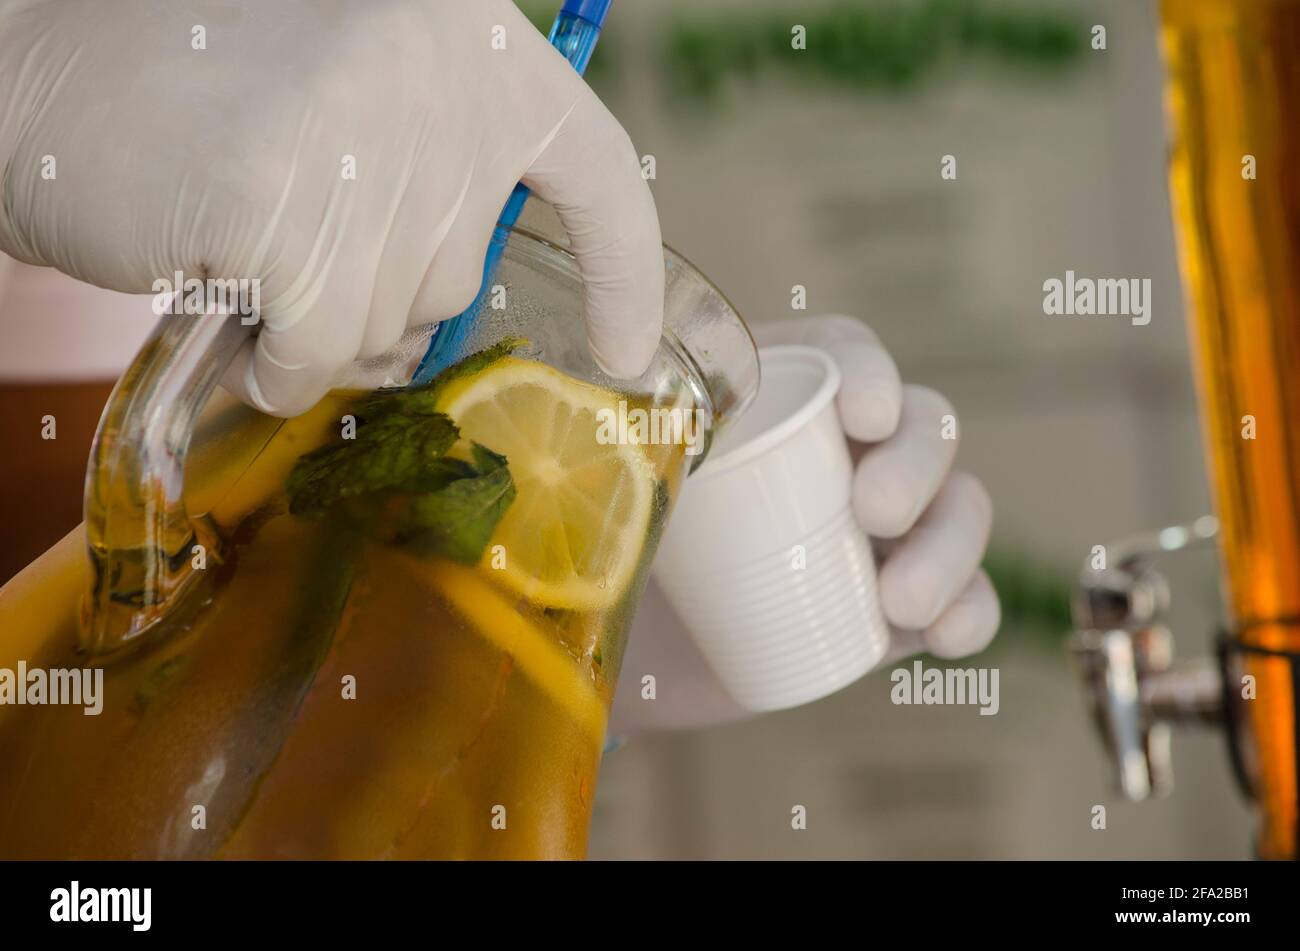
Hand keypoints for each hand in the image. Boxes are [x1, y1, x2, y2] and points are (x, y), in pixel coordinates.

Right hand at [0, 0, 661, 415]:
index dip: (621, 267)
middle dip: (378, 296)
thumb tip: (446, 316)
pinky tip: (225, 297)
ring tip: (240, 238)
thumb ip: (424, 180)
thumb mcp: (347, 103)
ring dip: (317, 321)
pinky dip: (279, 359)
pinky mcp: (295, 216)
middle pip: (459, 273)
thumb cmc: (185, 92)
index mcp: (463, 37)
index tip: (627, 353)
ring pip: (391, 322)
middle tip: (288, 234)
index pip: (591, 164)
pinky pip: (324, 352)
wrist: (32, 68)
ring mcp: (367, 144)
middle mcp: (432, 76)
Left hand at [611, 314, 997, 733]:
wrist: (620, 659)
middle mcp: (844, 451)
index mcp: (776, 399)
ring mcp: (879, 530)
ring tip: (903, 603)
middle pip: (922, 424)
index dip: (868, 370)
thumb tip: (620, 400)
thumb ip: (614, 439)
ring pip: (957, 507)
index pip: (843, 354)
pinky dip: (970, 612)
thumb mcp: (612, 486)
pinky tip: (946, 637)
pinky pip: (961, 596)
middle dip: (915, 462)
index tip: (863, 412)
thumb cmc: (615, 550)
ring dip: (950, 547)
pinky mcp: (894, 603)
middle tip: (875, 513)